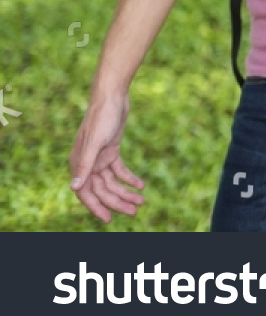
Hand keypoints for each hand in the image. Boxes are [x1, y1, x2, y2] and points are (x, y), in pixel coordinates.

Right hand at [70, 92, 145, 223]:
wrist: (112, 97)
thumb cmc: (102, 118)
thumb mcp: (96, 142)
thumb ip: (85, 165)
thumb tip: (75, 188)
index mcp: (78, 164)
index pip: (86, 193)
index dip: (96, 207)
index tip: (109, 219)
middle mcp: (87, 164)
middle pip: (102, 190)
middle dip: (117, 202)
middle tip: (135, 211)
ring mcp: (99, 158)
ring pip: (112, 182)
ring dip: (126, 192)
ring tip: (141, 201)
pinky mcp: (111, 151)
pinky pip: (119, 170)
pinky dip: (129, 178)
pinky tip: (140, 185)